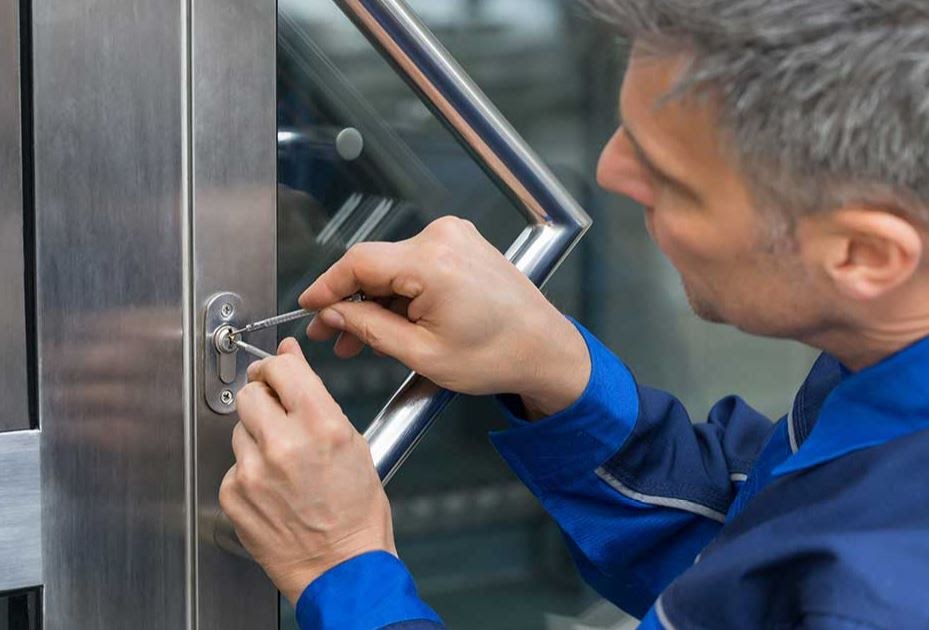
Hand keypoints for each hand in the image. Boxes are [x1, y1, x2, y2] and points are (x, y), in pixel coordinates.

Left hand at [218, 338, 395, 604]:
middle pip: (250, 393)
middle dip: (263, 398)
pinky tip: (273, 486)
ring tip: (283, 462)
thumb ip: (315, 397)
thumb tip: (289, 359)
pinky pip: (233, 464)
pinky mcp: (233, 494)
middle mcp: (283, 444)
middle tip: (278, 414)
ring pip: (239, 428)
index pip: (281, 368)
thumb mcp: (353, 443)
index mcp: (321, 425)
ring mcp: (253, 471)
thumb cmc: (355, 513)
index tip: (276, 370)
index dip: (277, 366)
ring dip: (256, 435)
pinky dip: (249, 469)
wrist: (340, 568)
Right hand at [300, 216, 590, 416]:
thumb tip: (333, 313)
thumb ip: (369, 328)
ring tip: (360, 339)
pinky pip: (416, 265)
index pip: (358, 262)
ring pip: (394, 267)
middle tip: (331, 335)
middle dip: (350, 302)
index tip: (307, 307)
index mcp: (433, 263)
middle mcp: (443, 238)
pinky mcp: (462, 245)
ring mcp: (455, 238)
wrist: (545, 350)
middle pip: (375, 265)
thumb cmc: (496, 357)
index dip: (326, 285)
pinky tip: (390, 322)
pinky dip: (400, 292)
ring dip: (375, 301)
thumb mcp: (422, 354)